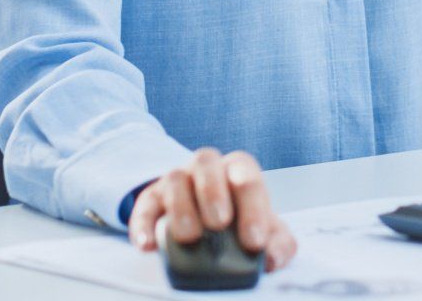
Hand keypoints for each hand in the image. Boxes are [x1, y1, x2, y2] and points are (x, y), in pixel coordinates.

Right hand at [128, 148, 295, 272]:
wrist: (207, 220)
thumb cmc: (240, 222)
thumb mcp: (263, 230)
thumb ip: (278, 242)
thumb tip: (272, 259)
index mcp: (237, 170)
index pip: (246, 175)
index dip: (252, 207)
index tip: (254, 241)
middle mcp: (206, 168)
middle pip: (206, 162)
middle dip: (213, 192)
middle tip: (219, 224)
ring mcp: (177, 180)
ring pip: (174, 178)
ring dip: (181, 207)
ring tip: (189, 236)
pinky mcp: (151, 199)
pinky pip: (143, 206)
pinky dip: (142, 225)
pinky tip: (148, 246)